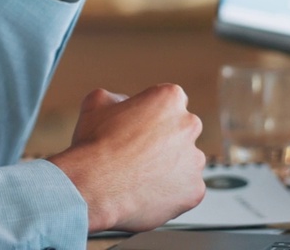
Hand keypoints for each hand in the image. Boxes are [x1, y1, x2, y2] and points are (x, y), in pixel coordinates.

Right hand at [48, 85, 206, 232]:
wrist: (94, 187)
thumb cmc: (95, 145)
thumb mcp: (97, 103)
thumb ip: (117, 97)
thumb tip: (123, 104)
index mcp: (170, 98)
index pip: (171, 102)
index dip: (153, 115)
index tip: (140, 127)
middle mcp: (189, 125)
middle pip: (183, 131)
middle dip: (165, 140)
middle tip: (139, 153)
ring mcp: (195, 160)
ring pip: (186, 162)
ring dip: (170, 167)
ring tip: (140, 176)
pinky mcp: (195, 190)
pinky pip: (186, 190)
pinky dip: (170, 192)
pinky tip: (146, 191)